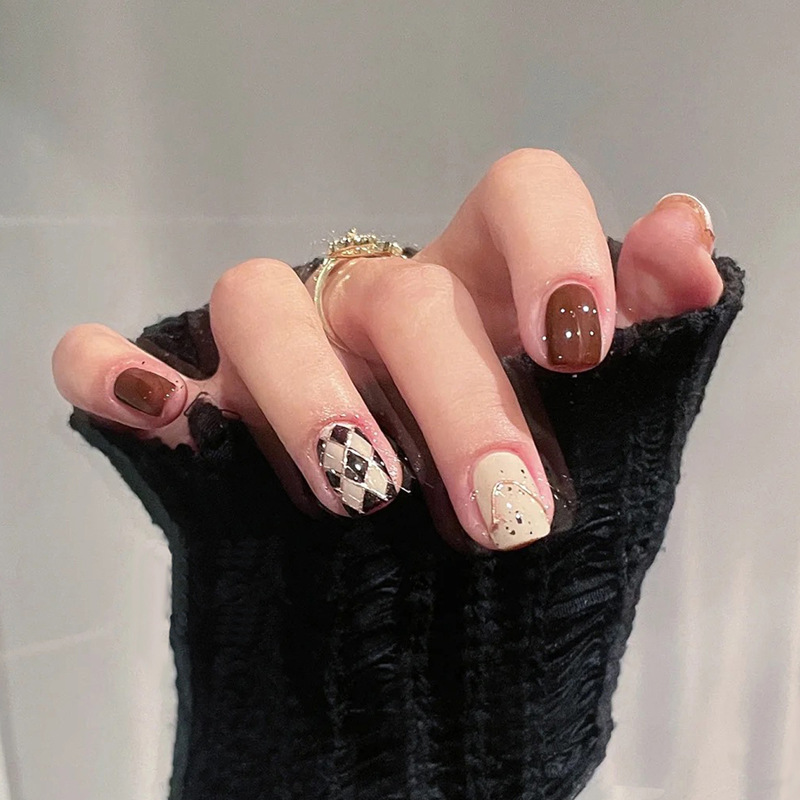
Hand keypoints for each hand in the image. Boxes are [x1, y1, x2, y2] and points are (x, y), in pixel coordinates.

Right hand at [51, 148, 721, 552]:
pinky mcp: (201, 397)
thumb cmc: (524, 462)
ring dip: (303, 394)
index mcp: (485, 283)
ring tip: (360, 492)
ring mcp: (285, 345)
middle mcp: (379, 299)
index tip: (576, 348)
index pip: (518, 192)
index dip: (553, 248)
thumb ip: (650, 321)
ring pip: (253, 300)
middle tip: (504, 512)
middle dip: (457, 403)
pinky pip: (119, 354)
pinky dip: (115, 371)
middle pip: (402, 295)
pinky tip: (153, 414)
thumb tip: (691, 237)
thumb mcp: (604, 403)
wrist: (441, 565)